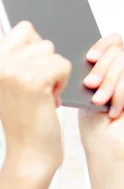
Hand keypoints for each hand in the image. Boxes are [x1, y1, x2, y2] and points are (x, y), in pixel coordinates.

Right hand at [0, 21, 70, 169]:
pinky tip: (48, 99)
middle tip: (34, 87)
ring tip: (41, 94)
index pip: (23, 29)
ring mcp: (12, 71)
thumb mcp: (6, 81)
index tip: (25, 75)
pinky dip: (61, 83)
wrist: (28, 148)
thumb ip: (2, 51)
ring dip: (54, 73)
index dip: (33, 50)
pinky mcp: (32, 80)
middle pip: (40, 39)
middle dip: (45, 61)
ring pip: (52, 52)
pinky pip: (62, 64)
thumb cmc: (21, 115)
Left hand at [79, 33, 123, 165]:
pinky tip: (113, 109)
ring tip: (99, 100)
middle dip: (104, 68)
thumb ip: (81, 69)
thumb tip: (69, 51)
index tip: (89, 57)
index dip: (103, 45)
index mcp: (110, 64)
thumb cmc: (94, 121)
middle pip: (120, 51)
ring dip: (112, 82)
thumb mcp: (81, 91)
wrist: (105, 147)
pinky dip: (122, 93)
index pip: (113, 40)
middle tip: (90, 84)